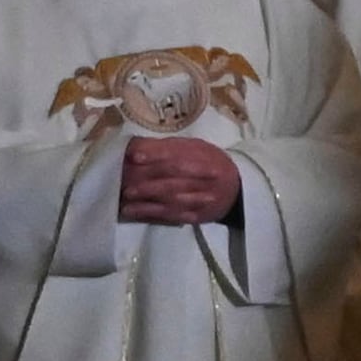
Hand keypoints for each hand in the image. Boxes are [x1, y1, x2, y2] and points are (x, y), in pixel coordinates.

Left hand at [117, 137, 244, 225]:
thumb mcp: (196, 148)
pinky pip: (172, 216)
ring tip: (124, 199)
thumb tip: (136, 145)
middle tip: (123, 183)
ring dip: (146, 200)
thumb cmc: (211, 163)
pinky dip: (151, 214)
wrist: (237, 189)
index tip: (135, 156)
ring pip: (172, 200)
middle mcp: (206, 179)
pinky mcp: (197, 216)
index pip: (178, 156)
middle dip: (148, 182)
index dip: (156, 155)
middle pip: (174, 180)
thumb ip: (169, 147)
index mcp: (205, 157)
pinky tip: (133, 212)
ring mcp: (202, 199)